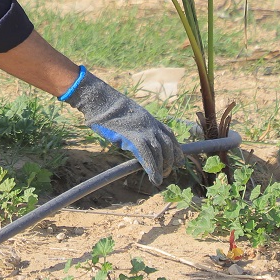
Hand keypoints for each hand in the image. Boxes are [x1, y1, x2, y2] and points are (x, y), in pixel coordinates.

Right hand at [60, 69, 183, 184]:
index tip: (178, 161)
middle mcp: (151, 125)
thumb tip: (135, 143)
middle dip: (170, 161)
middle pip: (167, 145)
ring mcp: (144, 131)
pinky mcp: (134, 137)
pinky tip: (153, 178)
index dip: (176, 149)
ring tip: (159, 179)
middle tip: (166, 172)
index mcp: (150, 119)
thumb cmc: (109, 109)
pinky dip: (152, 168)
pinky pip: (147, 155)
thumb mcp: (128, 118)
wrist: (101, 100)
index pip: (169, 135)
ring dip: (161, 167)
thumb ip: (136, 129)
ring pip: (159, 152)